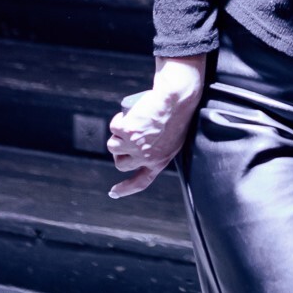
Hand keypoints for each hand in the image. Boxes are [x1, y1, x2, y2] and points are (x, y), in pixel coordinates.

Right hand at [108, 72, 200, 197]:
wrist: (177, 99)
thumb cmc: (179, 115)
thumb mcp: (173, 140)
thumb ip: (159, 150)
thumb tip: (142, 153)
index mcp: (159, 161)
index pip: (141, 182)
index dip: (126, 189)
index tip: (113, 193)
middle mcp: (145, 157)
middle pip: (121, 164)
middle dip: (119, 154)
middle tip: (124, 140)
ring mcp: (134, 145)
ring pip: (113, 146)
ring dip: (117, 136)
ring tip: (131, 123)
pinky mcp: (126, 131)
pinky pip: (114, 127)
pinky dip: (118, 120)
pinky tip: (128, 114)